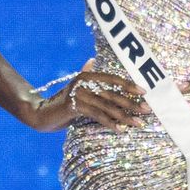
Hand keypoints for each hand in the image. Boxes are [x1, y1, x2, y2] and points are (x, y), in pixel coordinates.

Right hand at [27, 69, 148, 130]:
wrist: (42, 114)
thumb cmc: (62, 102)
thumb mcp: (75, 88)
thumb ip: (85, 73)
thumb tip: (92, 59)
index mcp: (87, 76)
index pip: (113, 79)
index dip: (129, 85)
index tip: (144, 93)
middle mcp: (84, 82)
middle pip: (113, 94)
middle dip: (132, 103)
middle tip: (147, 110)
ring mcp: (79, 94)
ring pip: (108, 106)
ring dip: (125, 116)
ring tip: (138, 124)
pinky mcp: (75, 106)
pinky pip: (98, 115)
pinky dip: (111, 123)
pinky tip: (121, 130)